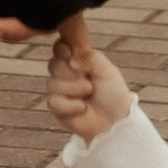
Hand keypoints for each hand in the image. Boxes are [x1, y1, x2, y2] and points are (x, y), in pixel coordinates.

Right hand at [0, 10, 134, 141]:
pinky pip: (53, 102)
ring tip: (88, 93)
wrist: (115, 121)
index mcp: (76, 59)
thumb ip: (90, 57)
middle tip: (89, 80)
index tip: (77, 56)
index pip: (59, 46)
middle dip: (72, 73)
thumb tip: (71, 60)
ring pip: (52, 84)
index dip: (66, 50)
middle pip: (53, 64)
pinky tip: (82, 108)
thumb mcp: (107, 69)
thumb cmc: (113, 93)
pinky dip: (70, 105)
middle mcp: (65, 73)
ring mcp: (59, 90)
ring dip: (74, 89)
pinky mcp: (57, 108)